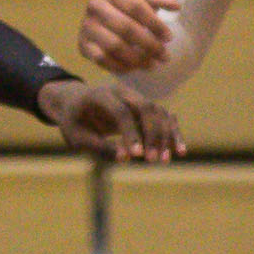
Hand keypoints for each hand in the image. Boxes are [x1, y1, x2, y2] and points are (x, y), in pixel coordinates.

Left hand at [39, 80, 183, 162]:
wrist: (74, 104)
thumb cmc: (74, 122)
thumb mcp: (77, 137)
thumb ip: (99, 146)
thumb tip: (125, 158)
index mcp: (100, 95)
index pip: (121, 111)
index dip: (130, 134)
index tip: (137, 156)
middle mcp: (121, 92)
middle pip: (146, 108)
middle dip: (152, 135)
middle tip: (152, 161)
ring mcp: (135, 97)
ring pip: (158, 112)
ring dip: (164, 136)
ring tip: (164, 160)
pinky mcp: (144, 107)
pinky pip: (163, 117)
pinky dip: (172, 132)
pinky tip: (179, 151)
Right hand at [76, 0, 178, 76]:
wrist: (103, 15)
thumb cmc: (128, 5)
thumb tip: (175, 6)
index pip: (136, 7)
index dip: (155, 24)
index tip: (169, 38)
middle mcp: (95, 5)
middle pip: (126, 28)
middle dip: (149, 44)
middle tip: (164, 56)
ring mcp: (87, 26)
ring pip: (114, 46)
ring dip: (137, 59)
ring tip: (153, 65)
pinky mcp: (83, 44)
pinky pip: (102, 59)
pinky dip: (120, 66)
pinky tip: (134, 68)